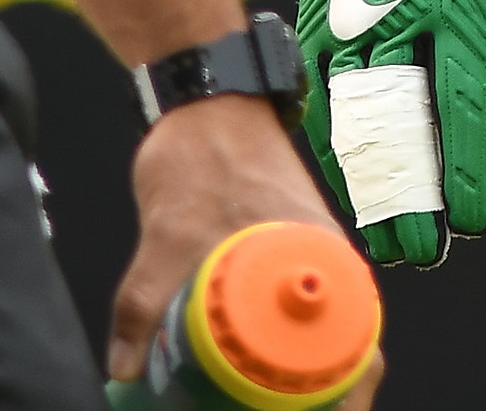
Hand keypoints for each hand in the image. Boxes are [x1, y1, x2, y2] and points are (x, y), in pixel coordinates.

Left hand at [111, 94, 382, 402]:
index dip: (349, 400)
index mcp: (320, 263)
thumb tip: (126, 370)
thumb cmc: (207, 159)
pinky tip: (226, 373)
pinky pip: (282, 319)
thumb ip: (143, 309)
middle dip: (314, 400)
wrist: (206, 104)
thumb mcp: (166, 240)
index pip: (359, 349)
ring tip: (242, 404)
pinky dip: (263, 353)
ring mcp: (302, 262)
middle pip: (338, 354)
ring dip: (284, 378)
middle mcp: (322, 267)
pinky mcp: (278, 257)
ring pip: (309, 339)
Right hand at [297, 0, 485, 265]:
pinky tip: (356, 181)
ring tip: (392, 235)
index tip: (468, 219)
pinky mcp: (320, 15)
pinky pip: (323, 95)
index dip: (461, 163)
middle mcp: (391, 9)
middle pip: (396, 123)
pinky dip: (338, 144)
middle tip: (425, 250)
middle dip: (410, 194)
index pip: (457, 97)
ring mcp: (347, 14)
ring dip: (371, 182)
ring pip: (354, 119)